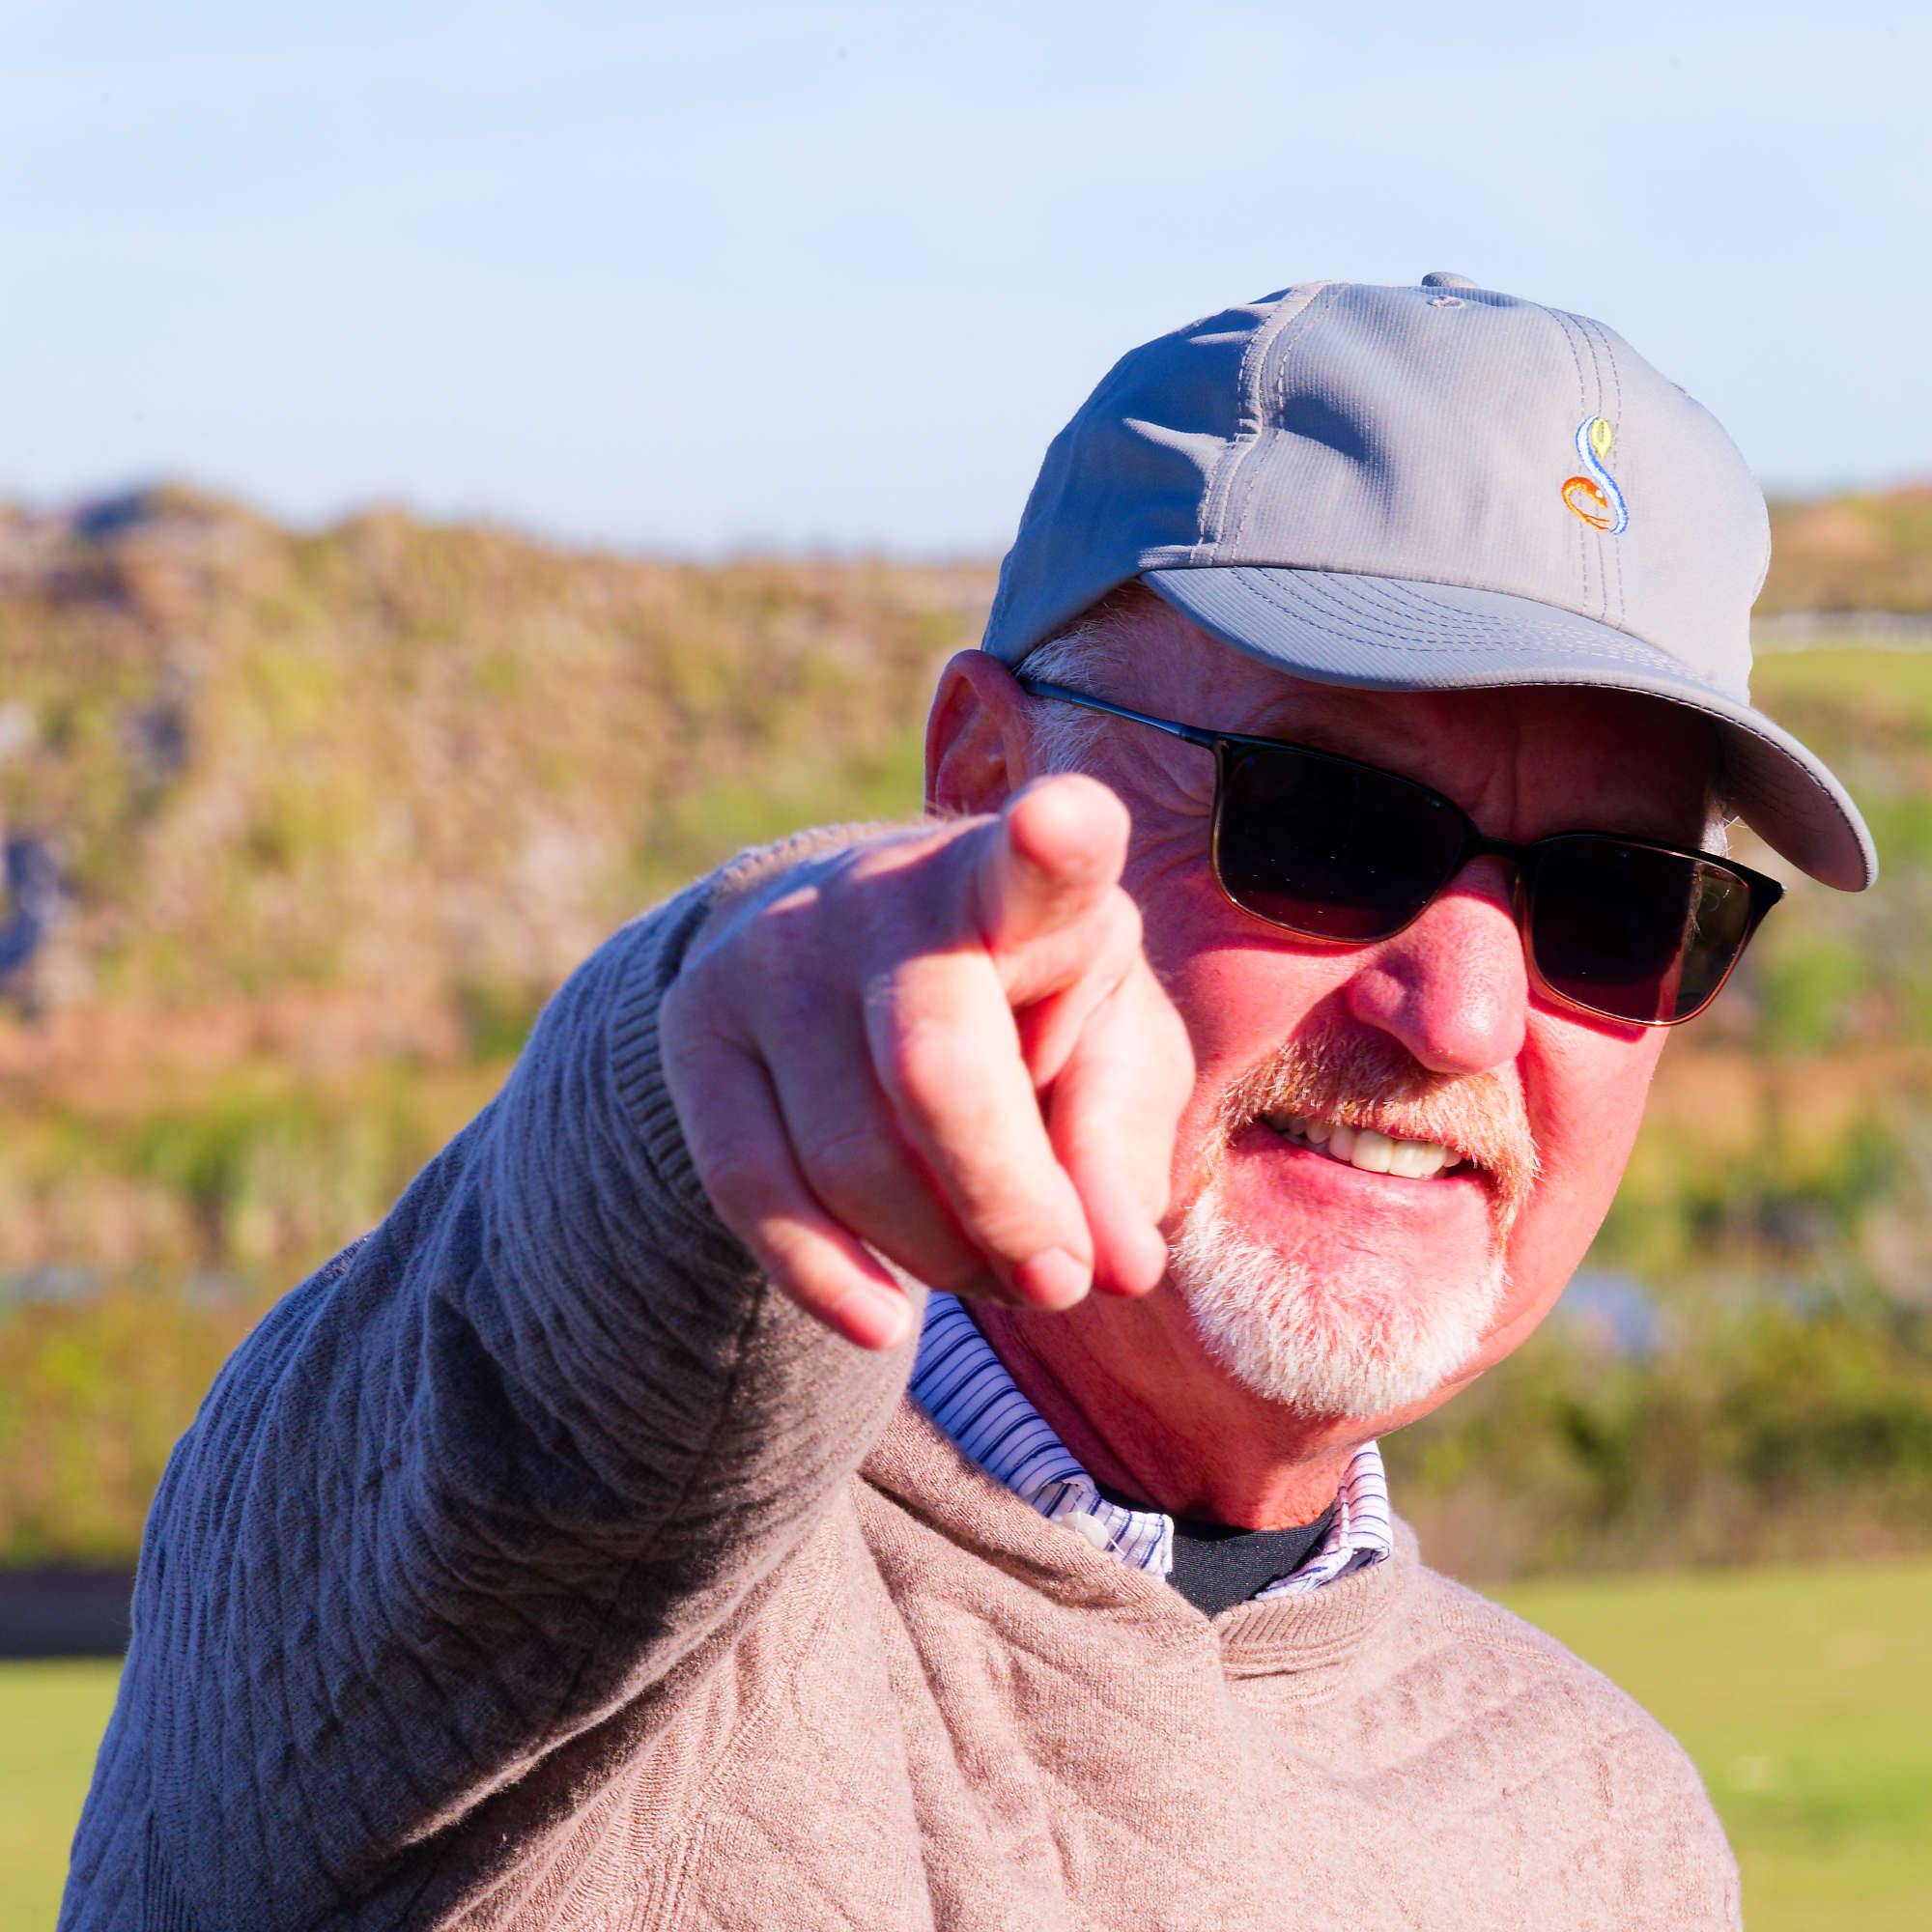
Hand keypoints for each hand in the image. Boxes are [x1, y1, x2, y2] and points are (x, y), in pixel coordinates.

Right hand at [660, 776, 1194, 1349]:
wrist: (853, 952)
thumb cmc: (1028, 1006)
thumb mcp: (1109, 1052)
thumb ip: (1122, 1149)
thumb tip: (1117, 1269)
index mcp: (1014, 882)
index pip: (1036, 862)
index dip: (1057, 840)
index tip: (1064, 824)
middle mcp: (882, 895)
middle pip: (934, 1074)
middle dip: (1007, 1206)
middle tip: (1059, 1283)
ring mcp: (772, 954)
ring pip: (852, 1161)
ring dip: (940, 1257)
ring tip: (992, 1270)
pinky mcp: (694, 1025)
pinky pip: (752, 1189)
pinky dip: (826, 1279)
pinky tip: (884, 1321)